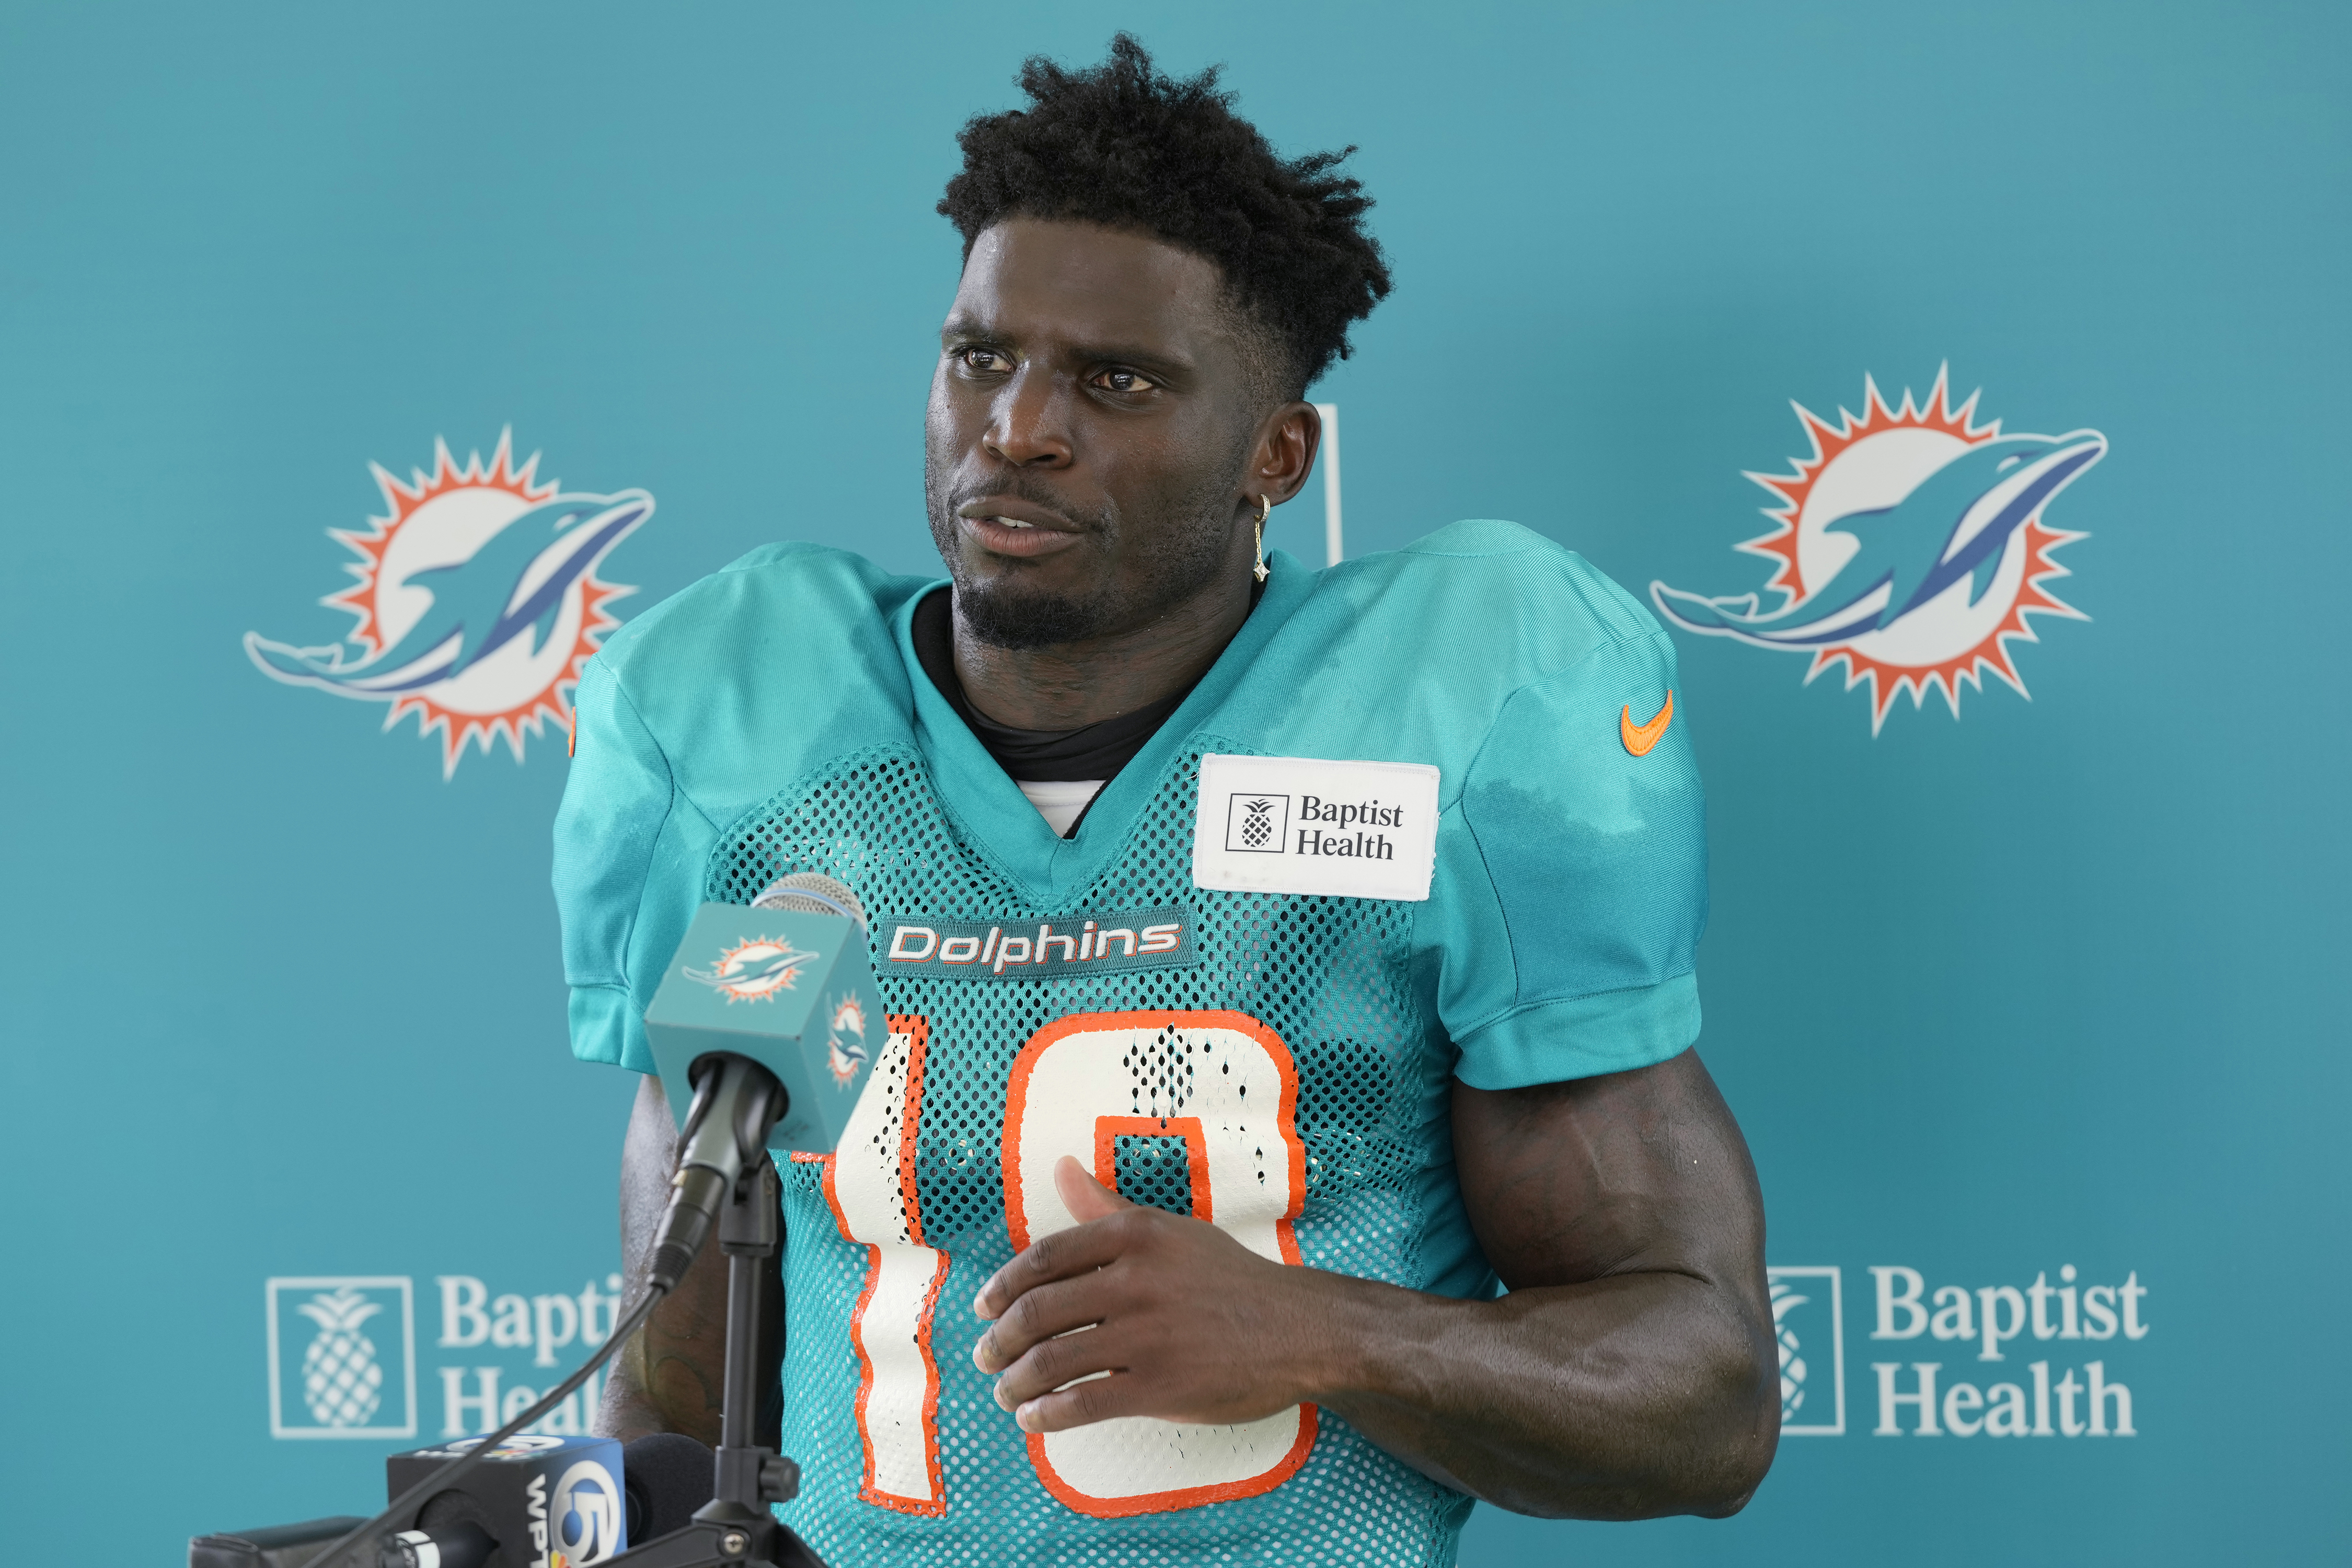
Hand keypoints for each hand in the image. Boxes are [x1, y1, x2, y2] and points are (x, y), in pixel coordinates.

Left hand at [971, 1156, 1333, 1433]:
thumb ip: (1108, 1207)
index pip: (1043, 1258)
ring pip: (1052, 1360)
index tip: (985, 1309)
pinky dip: (1047, 1414)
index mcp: (1135, 1234)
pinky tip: (1034, 1418)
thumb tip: (1062, 1168)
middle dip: (999, 1340)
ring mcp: (1148, 1334)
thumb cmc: (1230, 1280)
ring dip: (1015, 1382)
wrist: (1301, 1330)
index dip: (1002, 1288)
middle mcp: (1136, 1279)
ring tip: (1006, 1393)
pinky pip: (1083, 1402)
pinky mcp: (1161, 1385)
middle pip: (1038, 1311)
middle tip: (987, 1357)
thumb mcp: (1171, 1231)